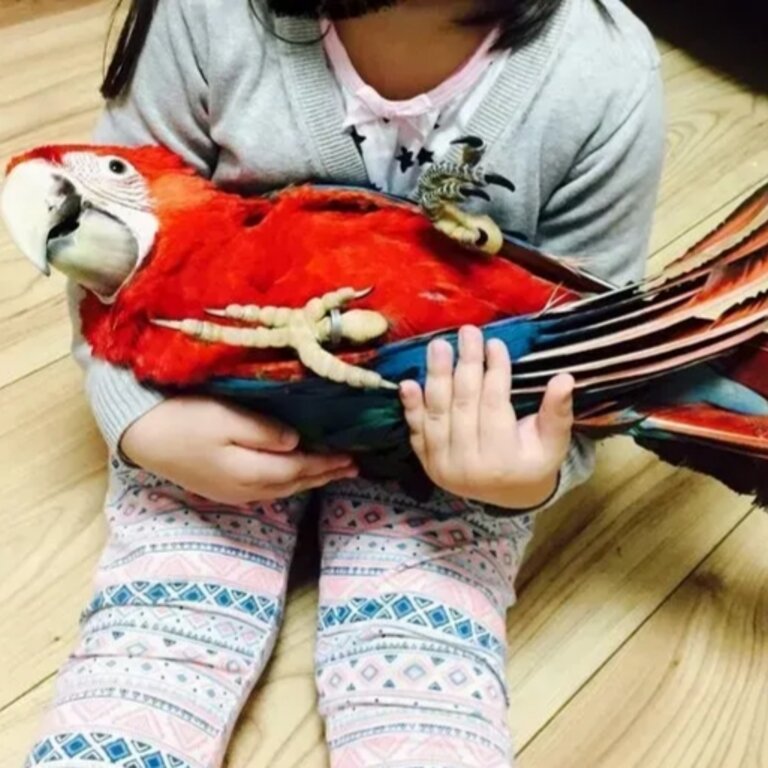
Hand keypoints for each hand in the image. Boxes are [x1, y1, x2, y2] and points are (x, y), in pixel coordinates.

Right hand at [120, 396, 356, 503]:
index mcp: (251, 472)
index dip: (327, 464)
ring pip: (283, 489)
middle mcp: (247, 490)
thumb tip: (297, 443)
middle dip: (325, 475)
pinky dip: (289, 481)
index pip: (300, 469)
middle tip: (352, 468)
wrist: (142, 436)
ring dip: (309, 480)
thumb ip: (264, 433)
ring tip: (331, 472)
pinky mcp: (223, 489)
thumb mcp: (226, 419)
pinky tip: (294, 474)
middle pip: (295, 483)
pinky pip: (268, 489)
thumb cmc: (185, 420)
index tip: (352, 457)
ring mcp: (234, 493)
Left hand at [400, 326, 573, 509]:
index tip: (495, 343)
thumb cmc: (533, 462)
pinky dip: (411, 407)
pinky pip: (416, 431)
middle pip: (463, 405)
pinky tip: (408, 382)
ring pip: (437, 414)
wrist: (506, 495)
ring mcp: (442, 466)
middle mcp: (468, 466)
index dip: (495, 373)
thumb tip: (565, 379)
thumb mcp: (553, 442)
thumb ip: (557, 413)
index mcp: (502, 461)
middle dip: (465, 365)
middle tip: (467, 331)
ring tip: (438, 345)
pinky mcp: (426, 463)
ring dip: (435, 377)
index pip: (494, 406)